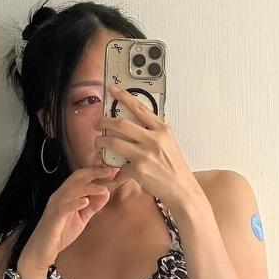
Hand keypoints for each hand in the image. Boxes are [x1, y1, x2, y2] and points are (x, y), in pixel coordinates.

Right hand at [22, 165, 119, 268]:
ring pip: (71, 190)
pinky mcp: (53, 218)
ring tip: (103, 189)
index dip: (96, 172)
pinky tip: (85, 202)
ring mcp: (56, 206)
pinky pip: (64, 207)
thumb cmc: (61, 232)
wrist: (43, 249)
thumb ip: (93, 206)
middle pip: (76, 178)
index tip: (113, 170)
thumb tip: (106, 193)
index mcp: (66, 194)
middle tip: (111, 172)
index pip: (81, 177)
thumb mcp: (82, 217)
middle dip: (94, 173)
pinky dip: (75, 203)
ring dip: (89, 188)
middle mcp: (60, 196)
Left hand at [94, 84, 196, 209]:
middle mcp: (154, 139)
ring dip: (102, 142)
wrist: (182, 188)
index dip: (123, 97)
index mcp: (162, 129)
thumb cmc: (175, 168)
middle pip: (121, 124)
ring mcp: (145, 154)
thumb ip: (153, 133)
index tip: (112, 90)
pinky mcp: (139, 169)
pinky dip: (116, 172)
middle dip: (104, 122)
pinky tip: (114, 173)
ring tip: (98, 143)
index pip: (139, 108)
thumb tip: (135, 128)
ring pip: (114, 142)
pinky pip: (120, 168)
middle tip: (97, 123)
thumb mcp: (169, 143)